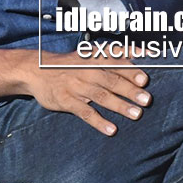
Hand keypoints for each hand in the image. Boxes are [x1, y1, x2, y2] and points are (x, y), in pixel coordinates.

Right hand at [24, 46, 150, 135]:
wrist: (36, 70)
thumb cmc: (70, 64)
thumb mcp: (88, 53)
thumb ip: (114, 54)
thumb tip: (143, 52)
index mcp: (93, 58)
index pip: (114, 62)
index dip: (130, 69)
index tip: (145, 78)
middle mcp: (86, 71)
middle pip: (111, 80)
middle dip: (129, 89)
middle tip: (146, 99)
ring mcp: (76, 86)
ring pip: (100, 96)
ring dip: (119, 105)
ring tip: (136, 114)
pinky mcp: (66, 101)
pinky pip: (84, 112)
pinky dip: (98, 121)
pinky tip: (111, 129)